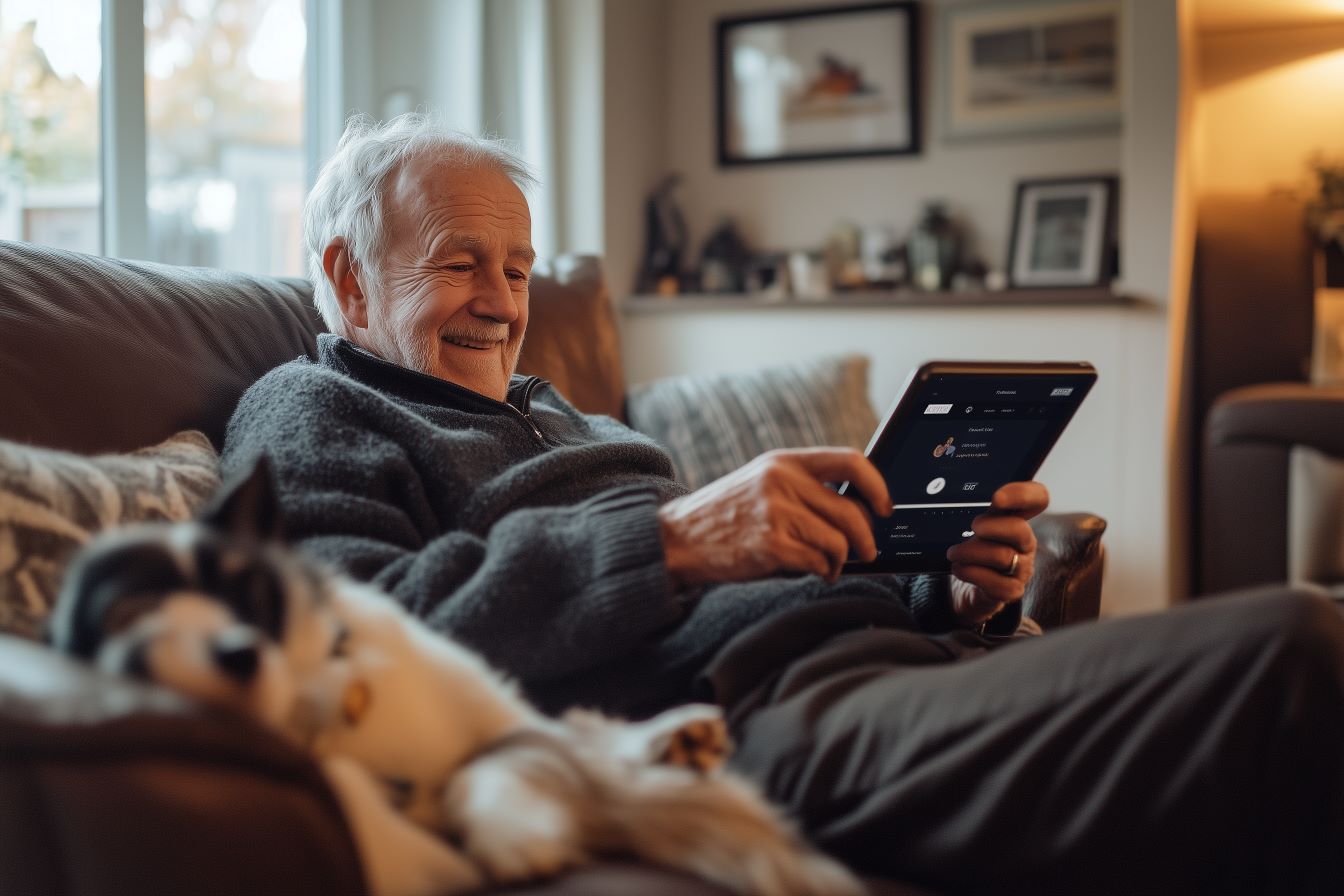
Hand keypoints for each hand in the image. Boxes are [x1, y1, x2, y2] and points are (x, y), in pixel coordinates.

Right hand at [657, 448, 890, 586]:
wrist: (677, 538)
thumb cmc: (724, 515)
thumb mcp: (761, 482)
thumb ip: (801, 485)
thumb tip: (857, 506)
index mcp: (783, 461)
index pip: (849, 461)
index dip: (877, 485)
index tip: (885, 506)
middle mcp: (781, 481)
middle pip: (851, 511)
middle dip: (866, 539)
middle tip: (866, 552)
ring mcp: (775, 512)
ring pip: (838, 541)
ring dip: (840, 561)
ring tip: (829, 566)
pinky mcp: (770, 545)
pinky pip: (817, 562)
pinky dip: (821, 571)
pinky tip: (812, 571)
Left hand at [946, 481, 1048, 624]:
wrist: (967, 587)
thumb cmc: (973, 551)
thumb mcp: (976, 527)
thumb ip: (979, 510)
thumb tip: (959, 493)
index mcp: (1018, 519)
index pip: (1038, 498)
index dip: (1023, 494)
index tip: (997, 498)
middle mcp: (1025, 543)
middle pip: (1021, 530)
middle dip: (992, 526)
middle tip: (972, 528)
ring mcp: (1022, 569)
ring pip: (1002, 556)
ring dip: (970, 552)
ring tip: (953, 553)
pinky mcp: (1012, 591)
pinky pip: (996, 583)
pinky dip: (971, 573)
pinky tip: (959, 569)